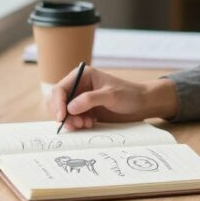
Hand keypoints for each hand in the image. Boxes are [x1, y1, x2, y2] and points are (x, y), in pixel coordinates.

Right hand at [46, 66, 177, 130]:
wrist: (142, 105)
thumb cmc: (129, 94)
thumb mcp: (110, 95)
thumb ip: (90, 100)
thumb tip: (70, 108)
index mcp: (82, 76)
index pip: (60, 89)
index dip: (58, 103)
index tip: (62, 116)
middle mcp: (79, 86)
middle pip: (58, 102)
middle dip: (64, 114)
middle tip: (76, 124)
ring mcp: (81, 99)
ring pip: (64, 113)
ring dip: (71, 121)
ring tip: (86, 124)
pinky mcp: (86, 111)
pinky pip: (73, 119)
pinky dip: (78, 124)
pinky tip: (90, 124)